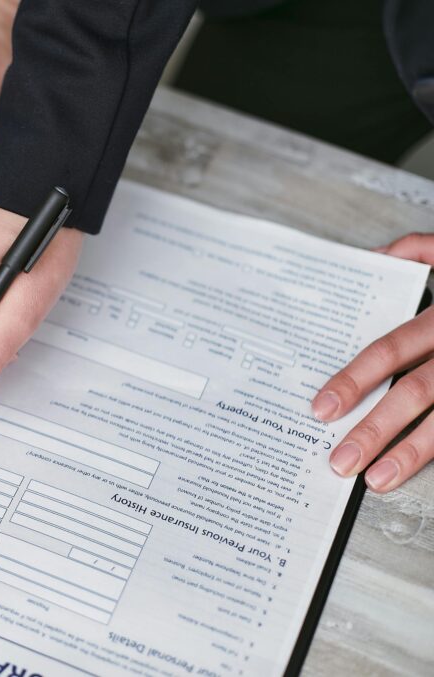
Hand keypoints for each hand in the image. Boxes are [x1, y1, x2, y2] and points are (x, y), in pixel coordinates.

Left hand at [314, 232, 433, 492]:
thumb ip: (419, 251)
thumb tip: (373, 258)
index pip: (391, 349)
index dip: (354, 379)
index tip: (321, 408)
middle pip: (417, 391)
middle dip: (374, 429)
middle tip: (339, 461)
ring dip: (412, 453)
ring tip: (376, 480)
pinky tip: (416, 472)